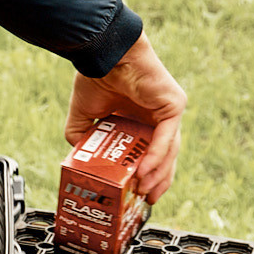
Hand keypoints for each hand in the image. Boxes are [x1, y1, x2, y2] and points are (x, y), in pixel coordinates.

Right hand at [66, 33, 185, 203]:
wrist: (103, 53)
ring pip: (169, 151)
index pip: (150, 153)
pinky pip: (166, 138)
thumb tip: (79, 160)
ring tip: (144, 192)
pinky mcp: (174, 105)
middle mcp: (158, 116)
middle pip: (165, 157)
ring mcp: (169, 111)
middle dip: (157, 181)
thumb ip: (82, 138)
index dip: (147, 175)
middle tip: (146, 201)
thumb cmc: (96, 75)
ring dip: (157, 174)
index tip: (138, 195)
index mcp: (140, 118)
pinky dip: (156, 157)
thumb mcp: (84, 115)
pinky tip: (145, 172)